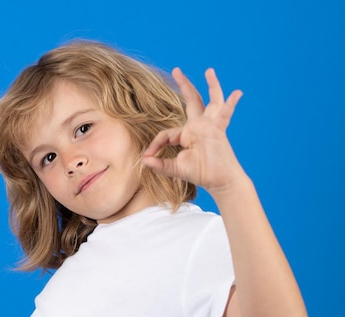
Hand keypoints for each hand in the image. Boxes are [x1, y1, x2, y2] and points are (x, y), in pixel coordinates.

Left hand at [142, 68, 245, 196]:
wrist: (219, 181)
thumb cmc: (200, 174)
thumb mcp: (174, 168)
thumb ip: (159, 164)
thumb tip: (144, 160)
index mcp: (187, 134)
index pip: (167, 133)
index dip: (156, 143)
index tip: (149, 155)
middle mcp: (198, 126)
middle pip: (192, 101)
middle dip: (184, 85)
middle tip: (177, 70)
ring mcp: (209, 126)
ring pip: (211, 101)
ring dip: (211, 85)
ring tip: (209, 71)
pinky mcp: (218, 130)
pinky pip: (225, 114)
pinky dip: (231, 103)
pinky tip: (238, 93)